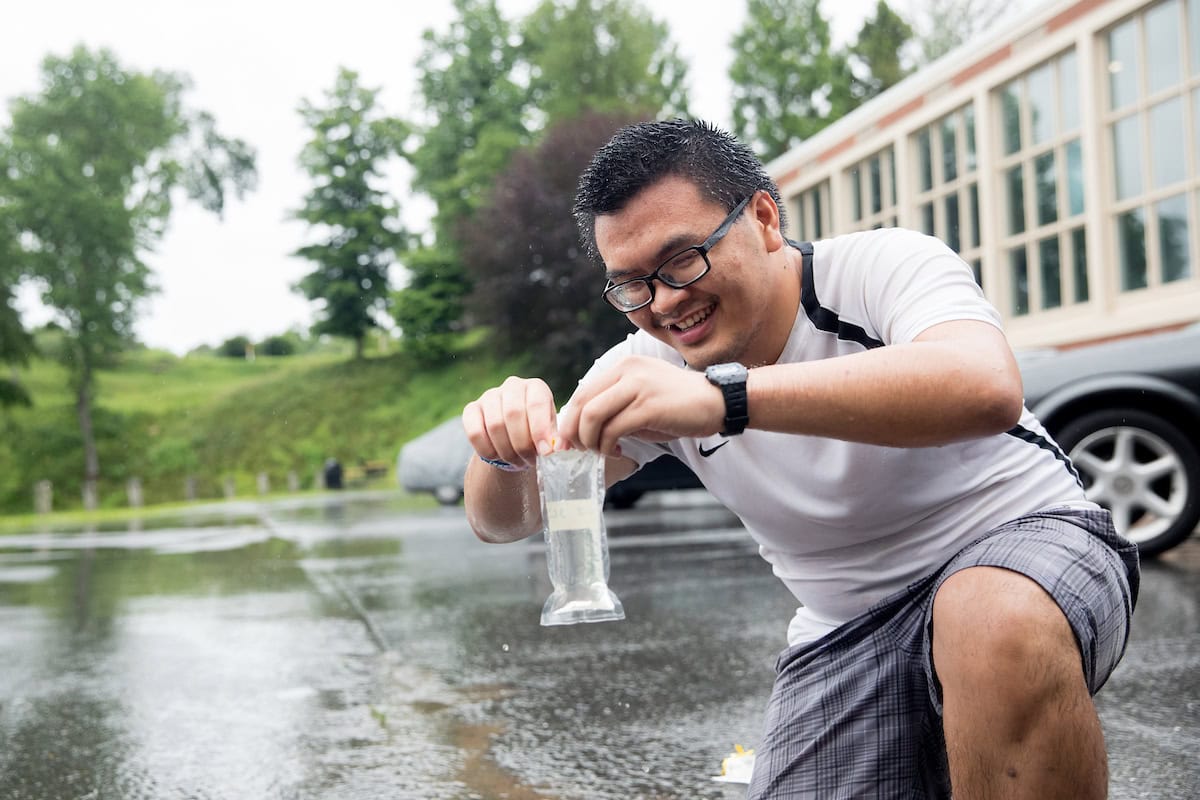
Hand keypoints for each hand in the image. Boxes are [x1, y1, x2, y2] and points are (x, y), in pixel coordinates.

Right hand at [462, 376, 557, 470]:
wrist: (514, 437)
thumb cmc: (537, 433)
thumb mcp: (550, 434)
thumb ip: (553, 439)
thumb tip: (554, 448)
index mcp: (536, 387)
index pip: (536, 403)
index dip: (540, 429)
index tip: (545, 452)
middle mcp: (512, 386)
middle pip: (513, 413)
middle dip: (522, 444)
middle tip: (529, 460)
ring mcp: (489, 396)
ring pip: (494, 425)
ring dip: (507, 451)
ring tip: (517, 462)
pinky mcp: (471, 409)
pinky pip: (475, 432)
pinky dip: (487, 450)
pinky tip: (498, 457)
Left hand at [557, 356, 724, 456]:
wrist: (718, 401)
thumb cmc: (679, 404)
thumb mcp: (642, 396)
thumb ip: (616, 405)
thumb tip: (585, 429)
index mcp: (624, 365)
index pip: (583, 391)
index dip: (571, 419)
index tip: (571, 440)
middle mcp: (628, 370)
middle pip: (582, 403)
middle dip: (574, 432)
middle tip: (580, 450)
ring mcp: (638, 386)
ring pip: (593, 416)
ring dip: (590, 441)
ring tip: (601, 452)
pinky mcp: (648, 406)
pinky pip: (613, 428)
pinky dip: (608, 446)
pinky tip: (618, 451)